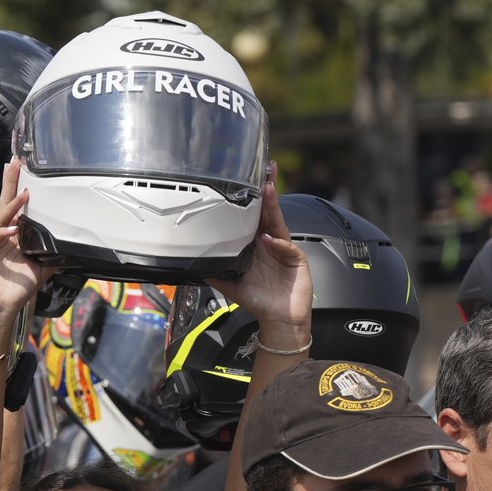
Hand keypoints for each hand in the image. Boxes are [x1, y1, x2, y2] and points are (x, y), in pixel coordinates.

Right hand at [0, 159, 55, 321]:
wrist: (1, 308)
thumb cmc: (17, 289)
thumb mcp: (41, 269)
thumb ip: (53, 255)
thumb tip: (71, 246)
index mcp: (14, 236)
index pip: (18, 208)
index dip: (21, 190)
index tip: (27, 171)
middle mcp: (1, 234)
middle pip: (6, 203)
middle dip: (10, 182)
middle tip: (15, 162)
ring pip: (0, 216)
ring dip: (12, 205)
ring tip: (24, 194)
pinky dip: (1, 231)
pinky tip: (12, 230)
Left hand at [208, 164, 311, 338]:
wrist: (279, 320)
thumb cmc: (260, 301)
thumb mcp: (231, 286)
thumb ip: (215, 273)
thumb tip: (194, 265)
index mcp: (257, 245)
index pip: (254, 217)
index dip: (252, 199)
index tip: (248, 181)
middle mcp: (271, 243)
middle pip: (269, 212)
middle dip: (267, 190)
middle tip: (265, 170)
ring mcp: (285, 249)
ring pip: (278, 222)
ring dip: (273, 206)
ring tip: (268, 190)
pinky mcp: (297, 259)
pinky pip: (287, 247)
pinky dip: (278, 243)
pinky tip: (268, 239)